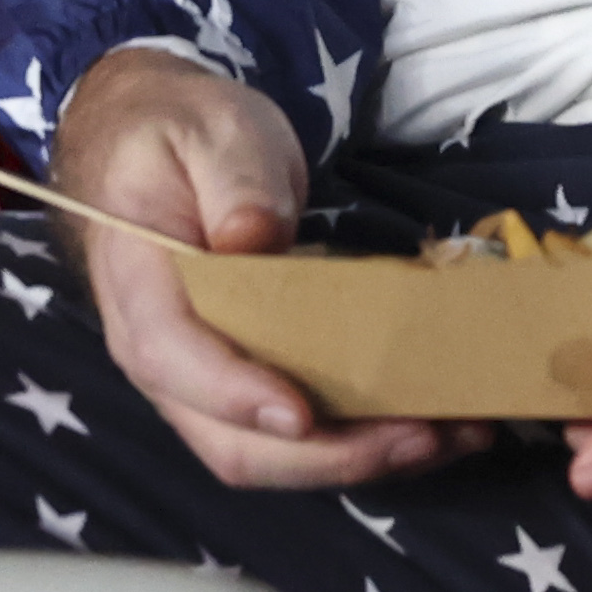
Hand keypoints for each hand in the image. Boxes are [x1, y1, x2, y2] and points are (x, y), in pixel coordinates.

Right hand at [55, 48, 481, 489]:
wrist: (156, 140)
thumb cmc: (182, 133)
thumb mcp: (209, 132)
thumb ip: (232, 181)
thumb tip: (253, 239)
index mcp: (138, 287)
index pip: (171, 358)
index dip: (235, 396)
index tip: (301, 414)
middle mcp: (161, 357)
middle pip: (229, 441)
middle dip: (327, 455)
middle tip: (422, 433)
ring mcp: (204, 381)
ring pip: (272, 456)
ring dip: (362, 459)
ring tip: (453, 434)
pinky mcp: (249, 382)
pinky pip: (300, 436)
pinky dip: (366, 440)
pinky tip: (437, 423)